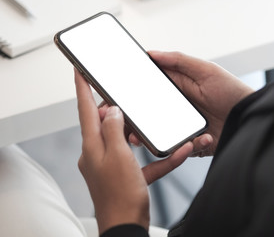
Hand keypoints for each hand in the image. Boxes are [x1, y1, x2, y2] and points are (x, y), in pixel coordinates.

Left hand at [75, 69, 192, 233]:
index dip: (82, 87)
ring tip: (155, 127)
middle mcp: (99, 154)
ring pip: (128, 141)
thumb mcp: (118, 155)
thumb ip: (114, 128)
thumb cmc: (120, 196)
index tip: (78, 70)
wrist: (127, 226)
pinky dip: (160, 158)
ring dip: (144, 135)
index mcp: (92, 146)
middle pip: (108, 124)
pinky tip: (178, 153)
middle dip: (119, 110)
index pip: (85, 109)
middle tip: (127, 97)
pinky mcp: (127, 177)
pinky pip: (145, 162)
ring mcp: (113, 166)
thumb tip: (112, 110)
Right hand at [129, 51, 253, 156]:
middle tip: (126, 125)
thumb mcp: (207, 71)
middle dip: (136, 122)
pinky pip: (180, 149)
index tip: (118, 99)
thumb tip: (153, 54)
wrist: (251, 119)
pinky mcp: (193, 144)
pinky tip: (201, 139)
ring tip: (144, 140)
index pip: (150, 90)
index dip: (134, 95)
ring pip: (159, 135)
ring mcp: (185, 128)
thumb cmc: (233, 92)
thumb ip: (180, 61)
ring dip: (151, 138)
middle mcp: (179, 109)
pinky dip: (186, 147)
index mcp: (180, 89)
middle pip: (150, 116)